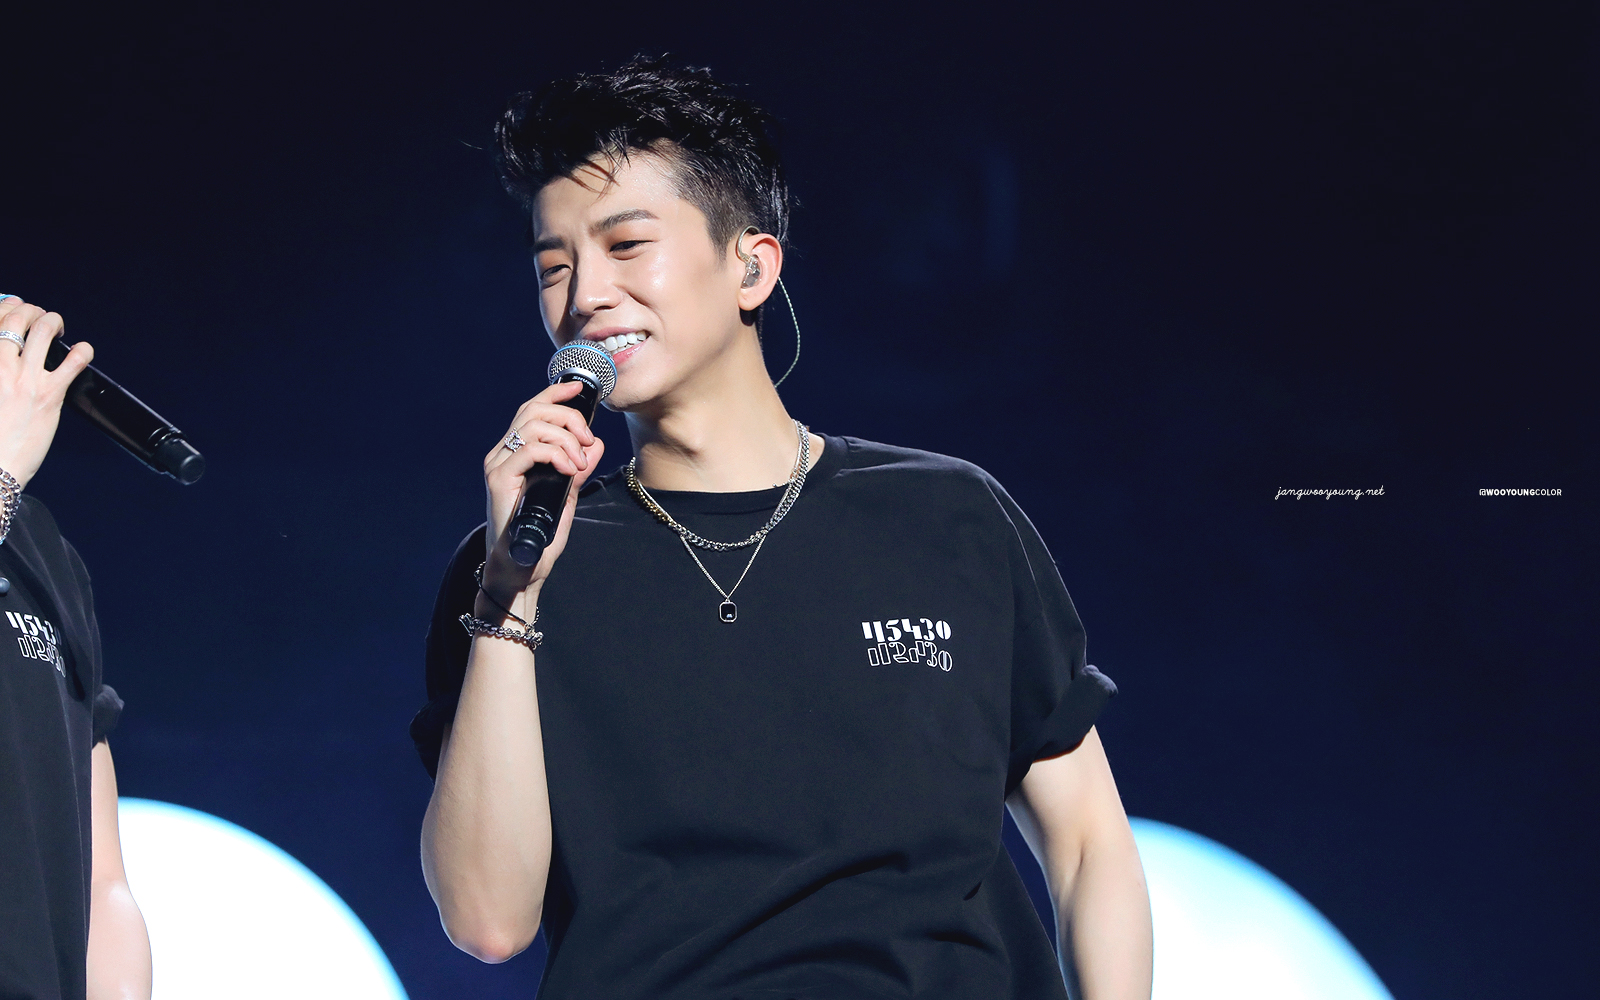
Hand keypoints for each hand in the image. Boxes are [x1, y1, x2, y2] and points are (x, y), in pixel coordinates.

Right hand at [0, 298, 93, 490]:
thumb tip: (9, 353)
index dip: (7, 306)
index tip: (15, 305)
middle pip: (15, 318)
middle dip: (31, 309)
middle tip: (39, 317)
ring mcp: (24, 379)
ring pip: (43, 330)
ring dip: (54, 321)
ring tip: (58, 327)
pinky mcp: (49, 394)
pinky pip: (73, 362)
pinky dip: (83, 350)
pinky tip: (83, 350)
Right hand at [480, 379, 603, 614]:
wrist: (523, 566)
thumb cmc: (541, 534)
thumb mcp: (567, 493)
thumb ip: (578, 467)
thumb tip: (596, 444)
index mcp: (516, 452)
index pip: (532, 409)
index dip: (555, 393)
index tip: (579, 388)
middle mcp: (502, 453)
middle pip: (534, 410)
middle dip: (569, 418)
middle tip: (588, 440)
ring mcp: (498, 464)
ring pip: (534, 425)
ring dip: (566, 438)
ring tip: (579, 463)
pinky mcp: (499, 478)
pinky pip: (530, 449)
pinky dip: (556, 453)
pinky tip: (568, 470)